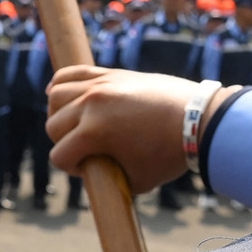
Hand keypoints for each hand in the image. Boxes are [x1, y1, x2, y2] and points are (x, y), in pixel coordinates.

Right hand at [44, 64, 197, 189]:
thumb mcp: (136, 179)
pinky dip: (60, 84)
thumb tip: (93, 175)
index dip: (72, 168)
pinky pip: (72, 72)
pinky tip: (61, 95)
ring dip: (59, 114)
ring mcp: (100, 85)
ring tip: (73, 124)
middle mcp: (91, 105)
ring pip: (55, 96)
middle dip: (65, 143)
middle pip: (54, 126)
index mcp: (94, 133)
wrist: (197, 120)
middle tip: (86, 149)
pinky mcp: (110, 74)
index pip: (59, 155)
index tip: (90, 170)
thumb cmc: (169, 154)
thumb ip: (108, 177)